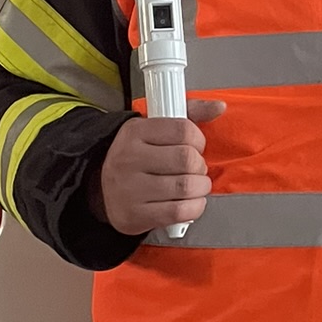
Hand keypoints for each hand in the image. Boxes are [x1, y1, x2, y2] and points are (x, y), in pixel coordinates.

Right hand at [94, 99, 225, 233]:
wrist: (102, 190)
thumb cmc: (137, 158)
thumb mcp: (155, 129)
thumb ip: (189, 114)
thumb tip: (218, 106)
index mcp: (135, 132)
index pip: (183, 130)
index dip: (199, 140)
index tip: (195, 146)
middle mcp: (129, 158)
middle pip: (186, 159)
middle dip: (200, 166)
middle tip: (195, 169)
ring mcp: (130, 188)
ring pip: (186, 186)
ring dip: (201, 188)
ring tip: (195, 186)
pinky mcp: (135, 214)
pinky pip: (179, 211)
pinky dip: (194, 207)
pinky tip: (190, 202)